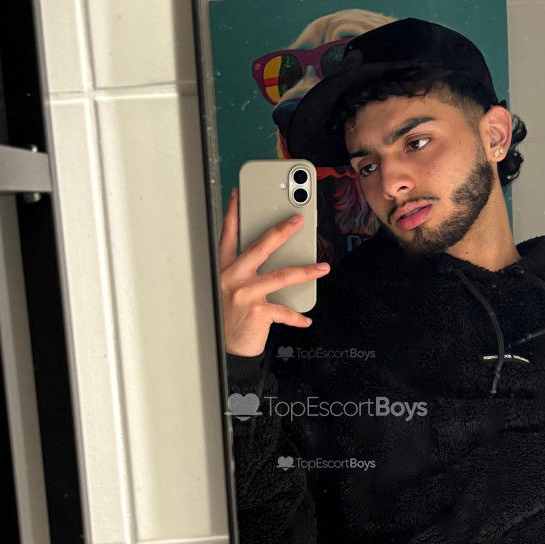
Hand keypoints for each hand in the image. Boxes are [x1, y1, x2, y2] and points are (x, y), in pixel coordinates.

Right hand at [218, 186, 329, 356]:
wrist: (222, 349)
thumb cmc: (227, 318)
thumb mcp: (226, 291)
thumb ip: (242, 273)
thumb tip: (270, 259)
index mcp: (223, 269)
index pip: (228, 235)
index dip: (234, 213)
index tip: (240, 194)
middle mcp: (232, 278)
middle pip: (260, 247)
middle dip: (281, 231)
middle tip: (298, 220)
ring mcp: (244, 294)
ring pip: (281, 275)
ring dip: (306, 270)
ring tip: (323, 267)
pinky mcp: (256, 312)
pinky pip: (284, 310)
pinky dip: (297, 317)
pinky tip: (305, 319)